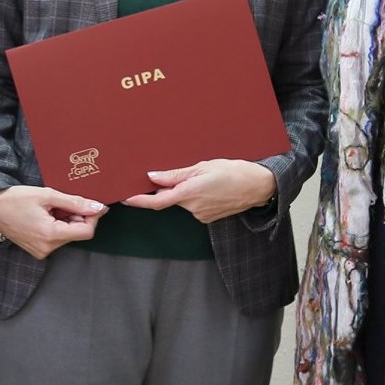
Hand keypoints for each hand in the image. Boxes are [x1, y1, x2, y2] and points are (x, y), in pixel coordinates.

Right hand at [0, 185, 106, 259]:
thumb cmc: (15, 199)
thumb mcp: (48, 195)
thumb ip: (75, 202)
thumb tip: (98, 207)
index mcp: (50, 234)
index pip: (86, 231)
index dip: (92, 216)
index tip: (91, 204)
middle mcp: (47, 248)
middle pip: (77, 233)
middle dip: (76, 216)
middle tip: (61, 202)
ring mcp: (41, 251)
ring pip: (68, 235)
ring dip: (66, 220)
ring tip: (50, 208)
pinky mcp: (38, 250)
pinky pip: (57, 238)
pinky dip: (57, 226)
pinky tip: (45, 216)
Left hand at [125, 159, 276, 223]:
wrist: (260, 187)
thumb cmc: (234, 172)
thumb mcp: (203, 166)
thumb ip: (176, 174)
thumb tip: (152, 177)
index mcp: (190, 193)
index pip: (157, 201)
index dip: (139, 201)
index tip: (125, 198)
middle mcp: (193, 208)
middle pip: (170, 198)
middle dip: (171, 187)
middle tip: (184, 173)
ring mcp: (201, 215)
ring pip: (183, 202)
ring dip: (185, 191)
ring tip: (205, 177)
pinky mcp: (208, 218)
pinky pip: (194, 206)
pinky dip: (195, 197)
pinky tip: (210, 188)